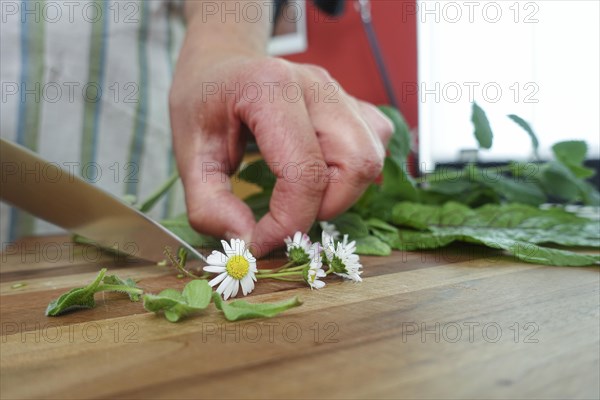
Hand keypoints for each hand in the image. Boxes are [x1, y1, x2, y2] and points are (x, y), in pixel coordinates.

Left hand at [169, 3, 392, 256]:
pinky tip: (322, 171)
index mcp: (269, 90)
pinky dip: (354, 172)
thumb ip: (209, 204)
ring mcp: (339, 91)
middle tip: (288, 217)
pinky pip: (374, 144)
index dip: (287, 223)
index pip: (304, 173)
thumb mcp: (188, 153)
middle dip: (326, 207)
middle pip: (355, 164)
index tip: (261, 241)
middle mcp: (315, 85)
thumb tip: (249, 241)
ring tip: (301, 195)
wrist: (222, 62)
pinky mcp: (353, 102)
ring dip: (342, 193)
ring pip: (371, 157)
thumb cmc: (204, 101)